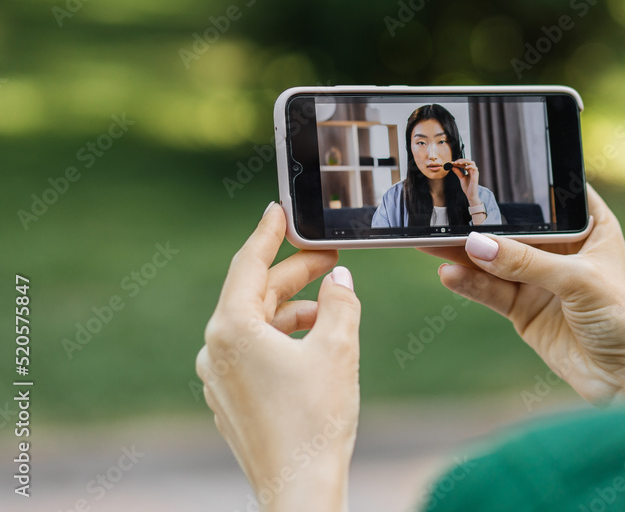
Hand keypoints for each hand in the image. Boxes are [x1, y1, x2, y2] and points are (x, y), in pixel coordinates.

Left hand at [196, 203, 360, 511]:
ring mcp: (218, 378)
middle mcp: (215, 350)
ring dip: (292, 309)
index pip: (248, 264)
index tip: (279, 211)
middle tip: (330, 259)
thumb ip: (339, 301)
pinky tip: (314, 342)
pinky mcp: (230, 400)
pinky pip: (253, 352)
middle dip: (293, 274)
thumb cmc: (316, 418)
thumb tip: (337, 279)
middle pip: (255, 295)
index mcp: (231, 329)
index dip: (268, 234)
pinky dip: (282, 337)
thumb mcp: (338, 346)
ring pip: (256, 325)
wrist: (299, 486)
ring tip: (332, 306)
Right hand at [418, 185, 624, 406]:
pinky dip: (470, 283)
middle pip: (514, 229)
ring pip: (496, 260)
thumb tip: (478, 245)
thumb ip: (527, 263)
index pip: (550, 196)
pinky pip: (491, 291)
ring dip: (465, 253)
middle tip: (442, 212)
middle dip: (481, 222)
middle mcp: (562, 249)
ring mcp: (541, 280)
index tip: (483, 171)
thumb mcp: (579, 281)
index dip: (522, 184)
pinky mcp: (524, 310)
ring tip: (431, 242)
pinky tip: (448, 274)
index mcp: (589, 226)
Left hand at [449, 159, 479, 204]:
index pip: (464, 163)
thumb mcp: (461, 178)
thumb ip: (458, 172)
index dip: (458, 162)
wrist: (470, 195)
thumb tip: (452, 166)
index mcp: (469, 171)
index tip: (451, 163)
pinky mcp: (476, 176)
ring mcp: (475, 173)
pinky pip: (475, 168)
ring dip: (465, 161)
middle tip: (454, 162)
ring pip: (472, 162)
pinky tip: (465, 167)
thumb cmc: (467, 187)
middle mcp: (472, 170)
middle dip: (461, 160)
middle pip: (468, 161)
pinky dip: (470, 166)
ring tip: (459, 163)